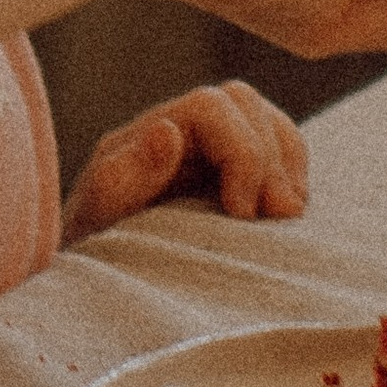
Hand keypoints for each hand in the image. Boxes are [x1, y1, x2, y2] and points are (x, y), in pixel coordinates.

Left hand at [61, 79, 308, 240]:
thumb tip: (167, 130)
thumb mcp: (98, 220)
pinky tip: (287, 214)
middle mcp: (182, 132)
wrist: (101, 284)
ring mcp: (210, 152)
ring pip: (266, 120)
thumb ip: (125, 176)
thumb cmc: (94, 252)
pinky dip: (292, 174)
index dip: (242, 151)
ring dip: (287, 163)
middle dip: (270, 157)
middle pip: (244, 103)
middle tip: (280, 215)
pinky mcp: (232, 178)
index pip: (211, 106)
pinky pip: (277, 151)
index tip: (243, 213)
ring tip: (288, 215)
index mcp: (147, 135)